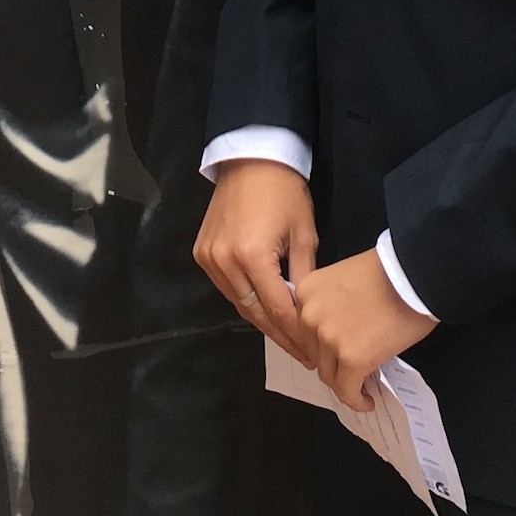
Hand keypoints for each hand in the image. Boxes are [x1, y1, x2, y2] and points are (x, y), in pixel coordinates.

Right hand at [193, 159, 316, 365]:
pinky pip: (227, 287)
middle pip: (255, 313)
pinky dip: (246, 300)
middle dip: (281, 336)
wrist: (251, 159)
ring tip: (288, 339)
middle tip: (303, 356)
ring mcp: (209, 258)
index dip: (296, 335)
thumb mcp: (304, 235)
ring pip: (239, 303)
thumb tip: (307, 313)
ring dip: (263, 321)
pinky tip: (265, 311)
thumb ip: (303, 278)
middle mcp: (224, 262)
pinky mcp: (202, 253)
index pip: (277, 309)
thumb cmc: (285, 192)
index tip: (313, 354)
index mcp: (252, 257)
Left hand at [293, 250, 436, 412]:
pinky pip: (348, 391)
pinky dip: (356, 400)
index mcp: (306, 292)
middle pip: (315, 353)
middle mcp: (309, 315)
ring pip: (329, 375)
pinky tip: (367, 400)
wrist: (413, 274)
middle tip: (349, 370)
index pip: (304, 330)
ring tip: (361, 386)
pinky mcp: (351, 359)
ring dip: (344, 382)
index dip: (320, 345)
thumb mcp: (342, 280)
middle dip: (332, 363)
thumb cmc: (387, 272)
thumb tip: (336, 334)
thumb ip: (330, 304)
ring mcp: (328, 338)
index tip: (334, 355)